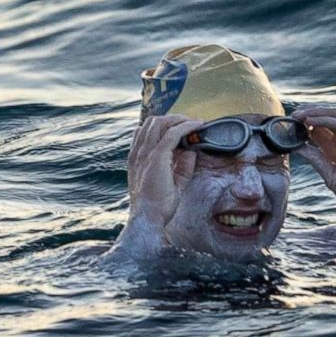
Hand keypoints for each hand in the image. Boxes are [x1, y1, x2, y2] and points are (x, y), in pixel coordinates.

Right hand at [125, 113, 202, 232]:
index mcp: (137, 158)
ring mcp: (146, 153)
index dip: (164, 125)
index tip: (181, 128)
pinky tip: (197, 126)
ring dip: (179, 119)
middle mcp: (138, 152)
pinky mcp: (157, 157)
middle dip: (173, 118)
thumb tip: (192, 151)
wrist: (148, 218)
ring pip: (160, 122)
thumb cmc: (158, 205)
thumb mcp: (174, 181)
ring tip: (195, 123)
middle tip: (191, 123)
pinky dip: (186, 127)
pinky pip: (172, 133)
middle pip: (152, 122)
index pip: (145, 131)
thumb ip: (182, 165)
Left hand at [292, 106, 335, 223]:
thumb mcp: (330, 175)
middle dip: (306, 114)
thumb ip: (316, 159)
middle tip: (290, 117)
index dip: (300, 125)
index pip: (315, 130)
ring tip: (298, 115)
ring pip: (332, 115)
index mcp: (333, 150)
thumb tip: (297, 147)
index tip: (285, 126)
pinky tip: (312, 120)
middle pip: (322, 118)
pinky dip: (326, 119)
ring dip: (314, 112)